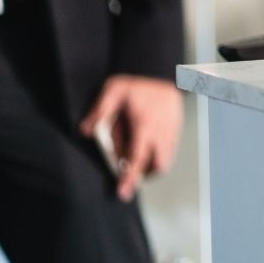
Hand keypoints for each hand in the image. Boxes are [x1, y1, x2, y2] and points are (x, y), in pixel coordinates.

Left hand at [80, 75, 182, 200]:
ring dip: (152, 164)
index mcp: (145, 126)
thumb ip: (99, 112)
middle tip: (130, 171)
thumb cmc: (138, 81)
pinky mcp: (177, 127)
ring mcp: (172, 130)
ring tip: (137, 154)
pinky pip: (171, 149)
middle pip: (158, 166)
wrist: (161, 69)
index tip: (123, 193)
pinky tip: (147, 143)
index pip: (138, 159)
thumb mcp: (113, 91)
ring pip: (166, 159)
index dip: (130, 179)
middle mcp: (161, 131)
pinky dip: (159, 153)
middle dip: (145, 173)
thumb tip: (86, 131)